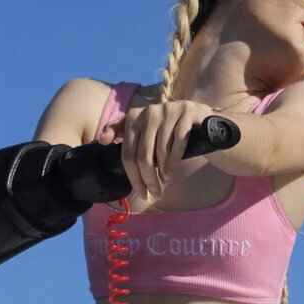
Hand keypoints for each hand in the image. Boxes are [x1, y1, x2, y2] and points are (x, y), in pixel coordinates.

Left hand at [98, 99, 212, 199]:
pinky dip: (174, 161)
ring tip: (165, 181)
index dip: (133, 177)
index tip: (140, 193)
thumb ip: (122, 133)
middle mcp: (148, 111)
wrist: (202, 120)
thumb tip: (101, 140)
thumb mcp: (145, 131)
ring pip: (160, 151)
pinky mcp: (186, 111)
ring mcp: (168, 110)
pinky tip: (172, 171)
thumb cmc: (169, 131)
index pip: (127, 153)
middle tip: (154, 193)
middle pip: (142, 156)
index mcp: (133, 116)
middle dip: (147, 179)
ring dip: (162, 172)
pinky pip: (177, 142)